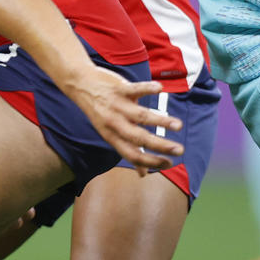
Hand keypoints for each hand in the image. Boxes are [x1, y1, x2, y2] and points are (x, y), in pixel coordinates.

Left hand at [66, 67, 184, 174]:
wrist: (80, 85)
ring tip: (178, 126)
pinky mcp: (119, 88)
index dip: (150, 161)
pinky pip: (135, 89)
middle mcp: (115, 123)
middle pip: (139, 138)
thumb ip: (128, 151)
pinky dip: (147, 88)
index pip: (132, 154)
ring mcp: (117, 106)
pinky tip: (160, 89)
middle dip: (160, 146)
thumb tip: (142, 174)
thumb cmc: (100, 112)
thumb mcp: (109, 134)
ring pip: (141, 116)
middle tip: (179, 151)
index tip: (169, 164)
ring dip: (161, 120)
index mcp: (113, 137)